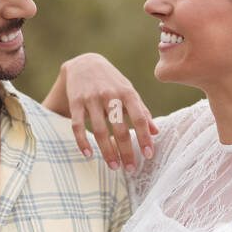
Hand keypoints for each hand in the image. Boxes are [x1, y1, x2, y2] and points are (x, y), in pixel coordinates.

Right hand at [43, 53, 158, 171]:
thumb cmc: (112, 82)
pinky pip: (78, 126)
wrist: (85, 63)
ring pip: (100, 130)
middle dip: (126, 151)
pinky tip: (88, 155)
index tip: (148, 155)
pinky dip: (83, 141)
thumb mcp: (129, 91)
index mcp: (127, 93)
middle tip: (130, 168)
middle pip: (120, 128)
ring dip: (107, 151)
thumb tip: (156, 132)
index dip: (144, 138)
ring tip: (113, 167)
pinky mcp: (76, 102)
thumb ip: (142, 111)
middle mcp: (110, 95)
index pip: (139, 119)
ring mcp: (91, 99)